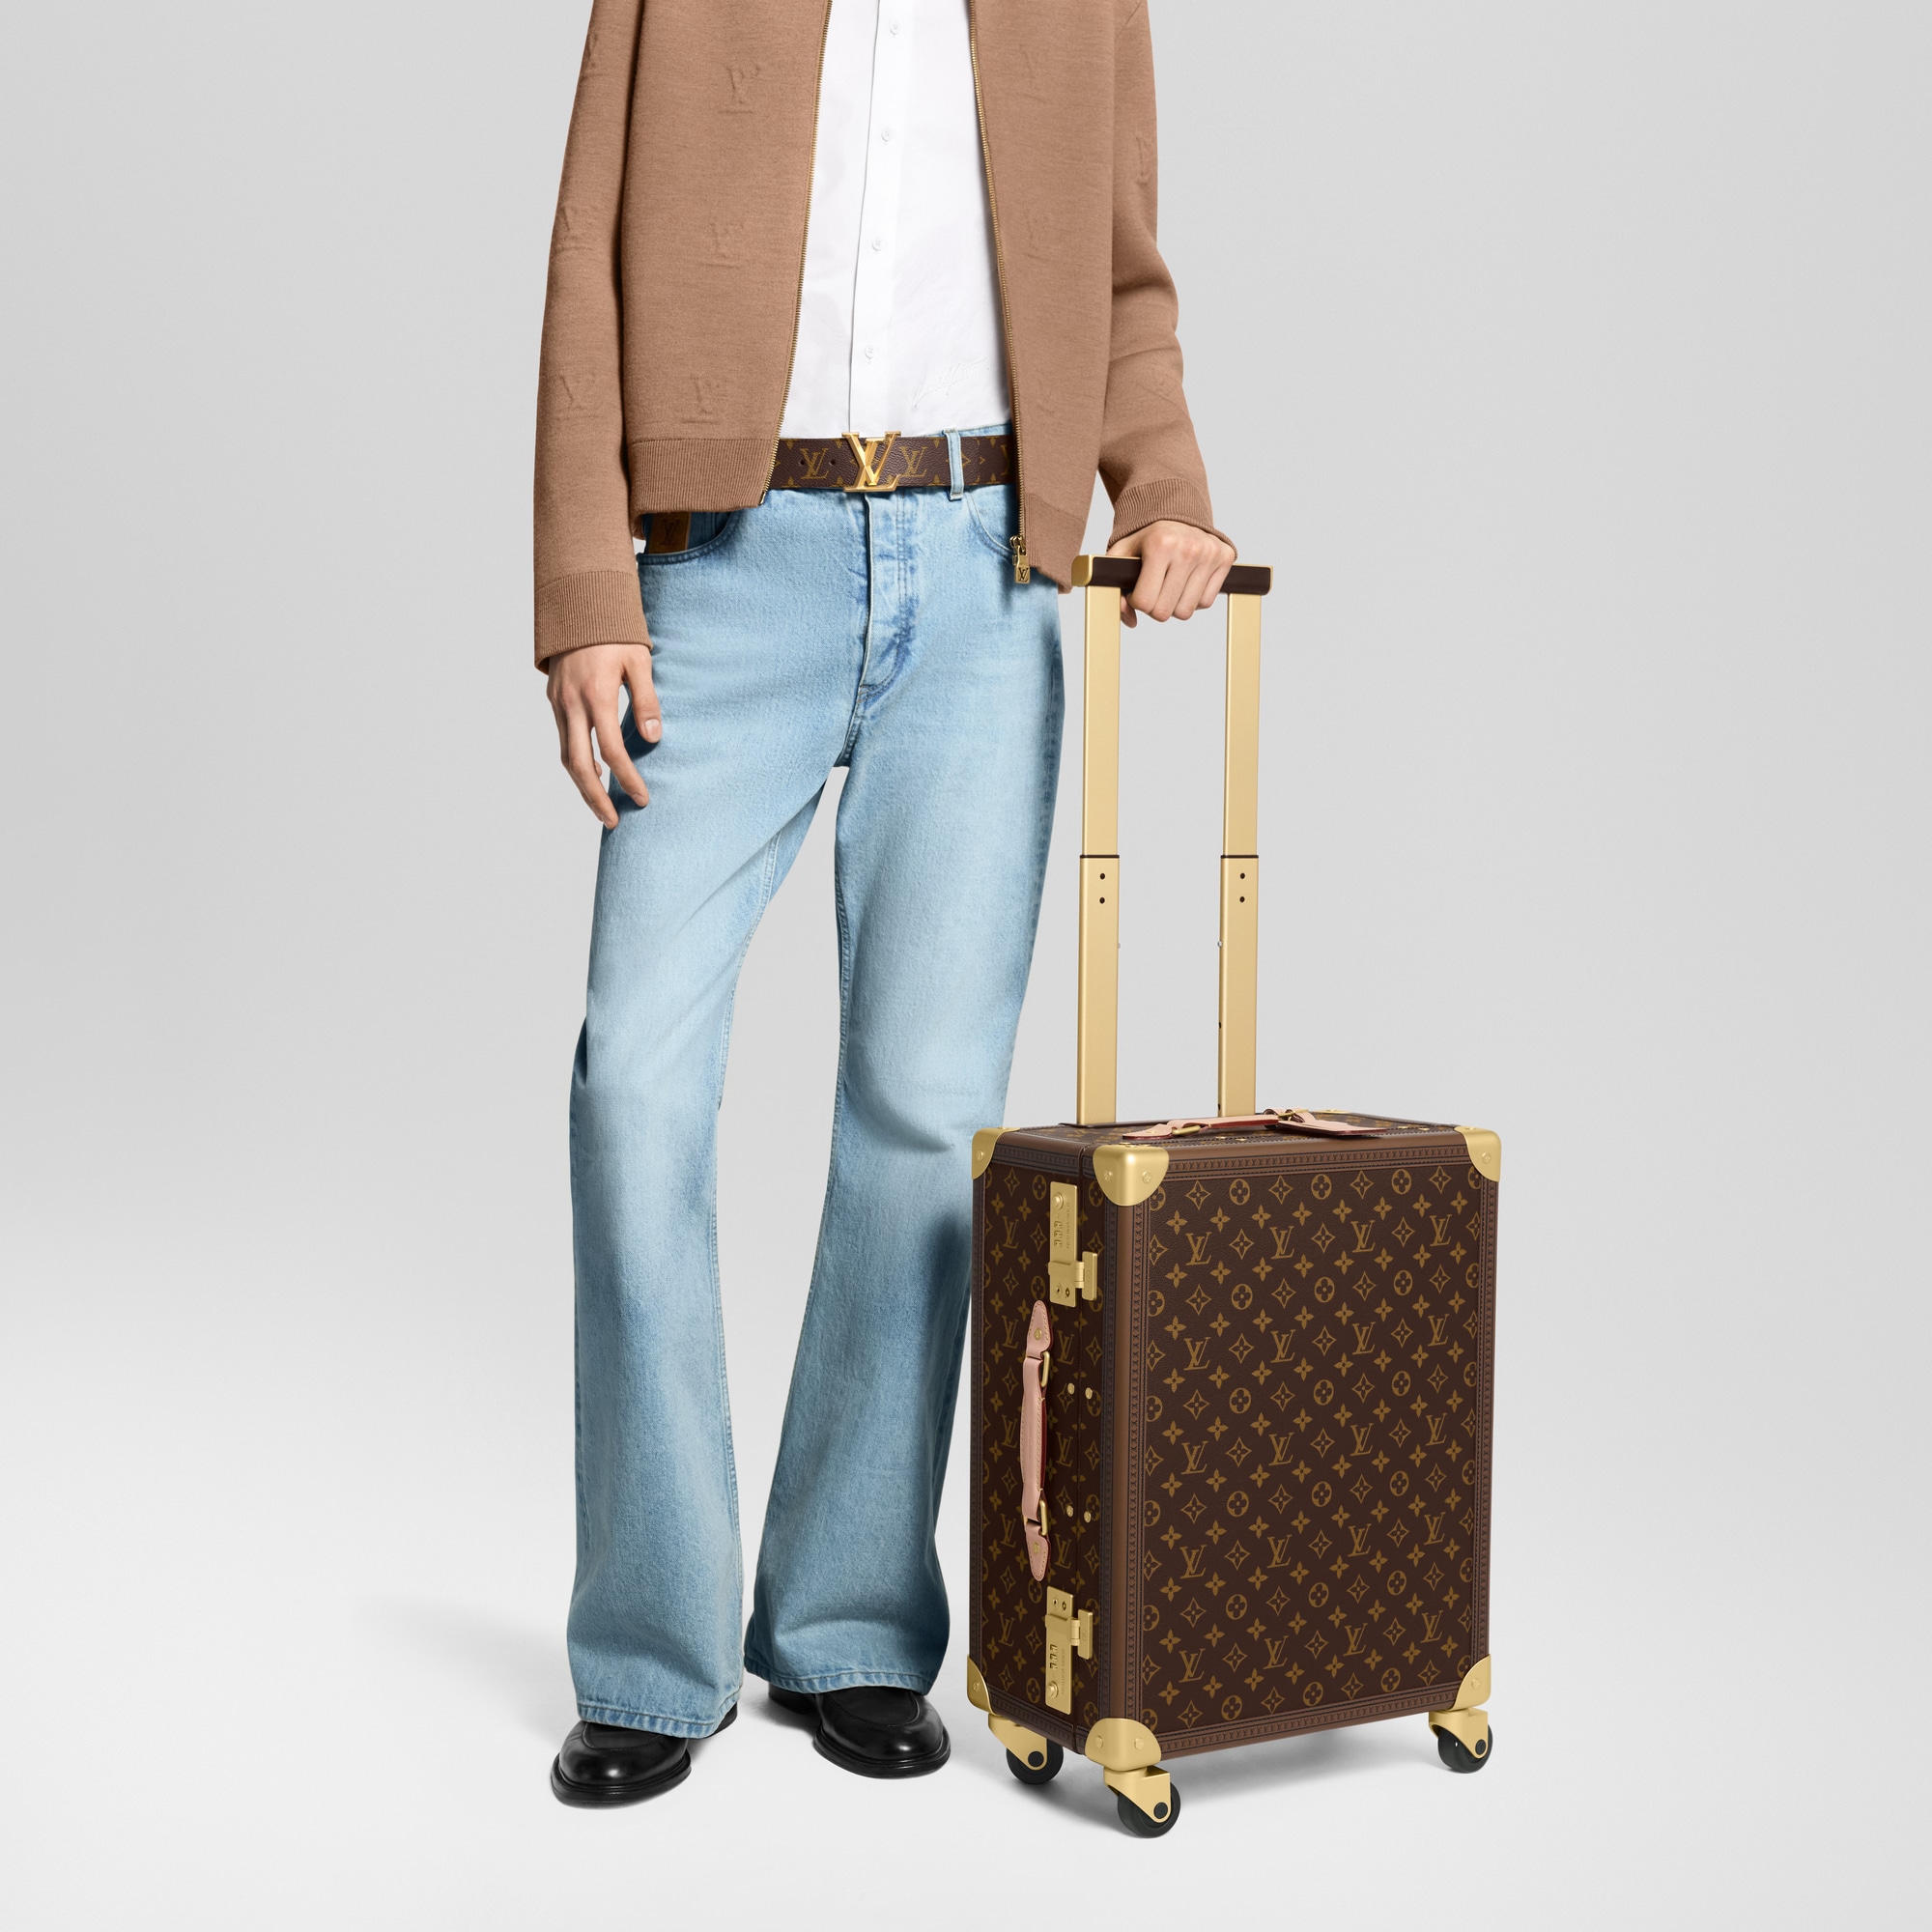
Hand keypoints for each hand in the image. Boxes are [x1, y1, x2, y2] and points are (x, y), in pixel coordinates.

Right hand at [546, 641, 659, 827]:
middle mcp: (572, 704)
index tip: (643, 798)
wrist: (577, 604)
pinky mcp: (553, 700)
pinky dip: (576, 762)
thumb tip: (653, 739)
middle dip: (596, 798)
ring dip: (583, 785)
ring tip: (602, 806)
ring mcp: (558, 703)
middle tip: (613, 821)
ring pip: (566, 756)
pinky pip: (563, 740)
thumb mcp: (639, 661)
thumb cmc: (614, 632)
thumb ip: (646, 700)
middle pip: (579, 765)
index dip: (628, 779)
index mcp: (596, 695)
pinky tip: (593, 772)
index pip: (612, 751)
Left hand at [1107, 521, 1236, 627]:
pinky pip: (1206, 602)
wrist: (1176, 514)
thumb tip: (1131, 620)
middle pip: (1165, 612)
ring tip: (1169, 586)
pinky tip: (1185, 583)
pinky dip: (1193, 599)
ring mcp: (1209, 553)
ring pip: (1186, 611)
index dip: (1136, 601)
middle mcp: (1188, 548)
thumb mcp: (1121, 555)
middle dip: (1154, 607)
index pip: (1144, 602)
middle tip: (1153, 590)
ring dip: (1174, 605)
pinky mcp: (1225, 557)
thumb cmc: (1147, 539)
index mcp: (1160, 544)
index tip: (1136, 589)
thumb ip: (1115, 587)